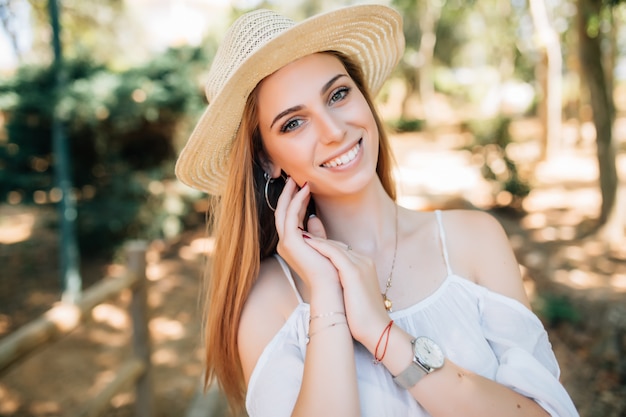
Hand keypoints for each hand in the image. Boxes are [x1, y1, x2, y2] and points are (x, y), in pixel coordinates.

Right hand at [273, 178, 341, 293]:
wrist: (332, 286)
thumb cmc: (331, 268)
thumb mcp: (323, 245)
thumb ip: (317, 232)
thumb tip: (313, 217)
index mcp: (292, 245)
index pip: (291, 218)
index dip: (296, 200)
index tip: (304, 185)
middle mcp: (285, 244)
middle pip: (283, 212)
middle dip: (288, 194)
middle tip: (295, 176)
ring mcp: (285, 243)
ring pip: (283, 211)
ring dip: (290, 194)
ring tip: (297, 179)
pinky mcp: (290, 242)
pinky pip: (290, 215)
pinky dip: (296, 201)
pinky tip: (305, 190)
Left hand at [302, 236, 389, 344]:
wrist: (376, 330)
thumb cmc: (363, 317)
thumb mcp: (352, 294)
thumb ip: (343, 283)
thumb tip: (329, 283)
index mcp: (365, 265)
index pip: (341, 250)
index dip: (324, 246)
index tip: (307, 244)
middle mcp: (365, 261)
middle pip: (338, 246)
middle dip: (319, 240)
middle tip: (299, 233)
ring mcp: (361, 265)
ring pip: (335, 246)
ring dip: (316, 240)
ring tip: (299, 234)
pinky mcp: (354, 272)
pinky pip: (334, 253)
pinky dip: (319, 246)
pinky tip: (306, 243)